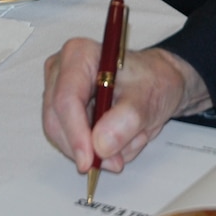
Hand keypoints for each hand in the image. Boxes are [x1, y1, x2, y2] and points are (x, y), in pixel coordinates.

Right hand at [42, 41, 211, 173]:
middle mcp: (62, 72)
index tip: (89, 159)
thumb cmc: (153, 80)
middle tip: (116, 160)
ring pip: (63, 137)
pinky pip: (72, 144)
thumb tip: (101, 143)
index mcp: (79, 55)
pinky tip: (121, 138)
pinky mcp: (65, 114)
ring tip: (130, 136)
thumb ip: (127, 119)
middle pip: (57, 122)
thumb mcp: (149, 98)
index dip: (75, 133)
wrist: (157, 85)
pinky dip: (98, 149)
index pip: (66, 100)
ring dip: (98, 149)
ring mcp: (60, 94)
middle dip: (87, 146)